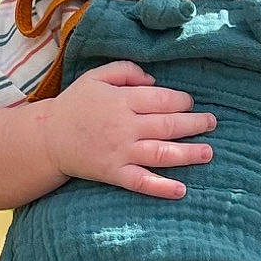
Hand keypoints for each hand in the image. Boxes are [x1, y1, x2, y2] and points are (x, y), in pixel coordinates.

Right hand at [42, 61, 214, 199]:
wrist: (48, 138)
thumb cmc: (75, 104)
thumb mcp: (96, 77)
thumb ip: (126, 70)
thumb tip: (153, 81)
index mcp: (122, 100)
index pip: (162, 99)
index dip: (182, 101)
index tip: (190, 103)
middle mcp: (125, 126)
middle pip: (169, 125)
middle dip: (195, 124)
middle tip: (212, 123)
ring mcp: (121, 152)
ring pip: (162, 153)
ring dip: (189, 154)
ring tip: (208, 152)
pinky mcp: (114, 173)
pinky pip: (142, 182)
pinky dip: (162, 187)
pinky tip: (181, 190)